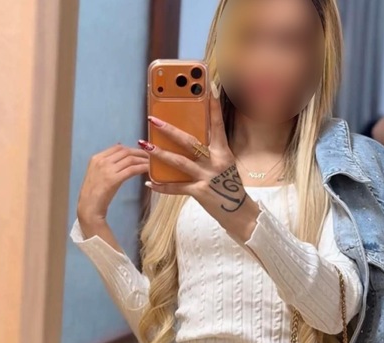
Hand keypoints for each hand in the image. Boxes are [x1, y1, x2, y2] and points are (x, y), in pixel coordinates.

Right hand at [77, 144, 148, 224]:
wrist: (89, 207)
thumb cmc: (93, 193)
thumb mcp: (97, 173)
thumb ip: (106, 163)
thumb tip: (120, 152)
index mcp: (96, 158)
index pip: (117, 148)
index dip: (131, 148)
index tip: (140, 152)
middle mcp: (101, 161)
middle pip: (125, 151)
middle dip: (139, 152)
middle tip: (149, 156)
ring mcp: (107, 169)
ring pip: (130, 159)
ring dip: (143, 160)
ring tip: (152, 163)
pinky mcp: (113, 179)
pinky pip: (132, 170)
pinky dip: (142, 168)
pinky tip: (148, 170)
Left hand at [140, 89, 259, 240]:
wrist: (238, 212)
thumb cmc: (229, 186)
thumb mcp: (225, 165)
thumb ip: (210, 153)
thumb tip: (190, 140)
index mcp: (223, 152)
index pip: (217, 126)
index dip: (213, 108)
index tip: (208, 89)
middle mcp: (216, 162)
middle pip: (190, 142)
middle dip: (170, 130)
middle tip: (153, 119)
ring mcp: (207, 177)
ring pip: (180, 162)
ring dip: (160, 153)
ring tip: (145, 144)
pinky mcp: (200, 192)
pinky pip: (177, 188)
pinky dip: (163, 186)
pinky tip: (150, 182)